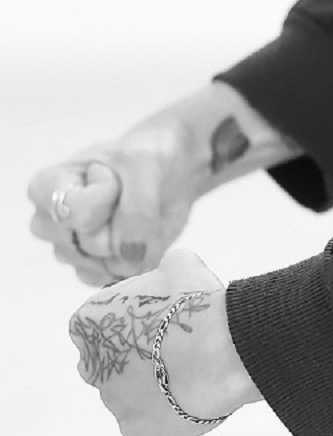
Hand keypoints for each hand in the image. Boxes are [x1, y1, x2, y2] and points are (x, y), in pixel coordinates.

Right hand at [29, 81, 300, 286]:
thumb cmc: (159, 154)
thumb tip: (129, 258)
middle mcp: (53, 216)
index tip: (119, 187)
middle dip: (115, 235)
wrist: (179, 164)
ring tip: (149, 221)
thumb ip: (133, 214)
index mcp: (51, 183)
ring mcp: (77, 242)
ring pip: (94, 270)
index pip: (59, 212)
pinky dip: (139, 266)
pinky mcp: (105, 261)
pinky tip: (153, 242)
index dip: (94, 207)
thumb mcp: (149, 172)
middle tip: (140, 208)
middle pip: (74, 249)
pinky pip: (115, 281)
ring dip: (129, 254)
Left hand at [68, 249, 259, 435]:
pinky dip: (162, 413)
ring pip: (126, 395)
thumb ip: (164, 271)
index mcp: (88, 322)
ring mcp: (111, 401)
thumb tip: (172, 273)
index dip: (130, 322)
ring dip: (149, 386)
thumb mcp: (180, 264)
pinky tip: (185, 397)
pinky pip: (144, 423)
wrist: (222, 350)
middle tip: (170, 348)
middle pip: (106, 362)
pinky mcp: (134, 429)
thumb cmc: (197, 304)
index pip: (97, 324)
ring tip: (188, 374)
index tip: (158, 321)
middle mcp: (90, 364)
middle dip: (131, 357)